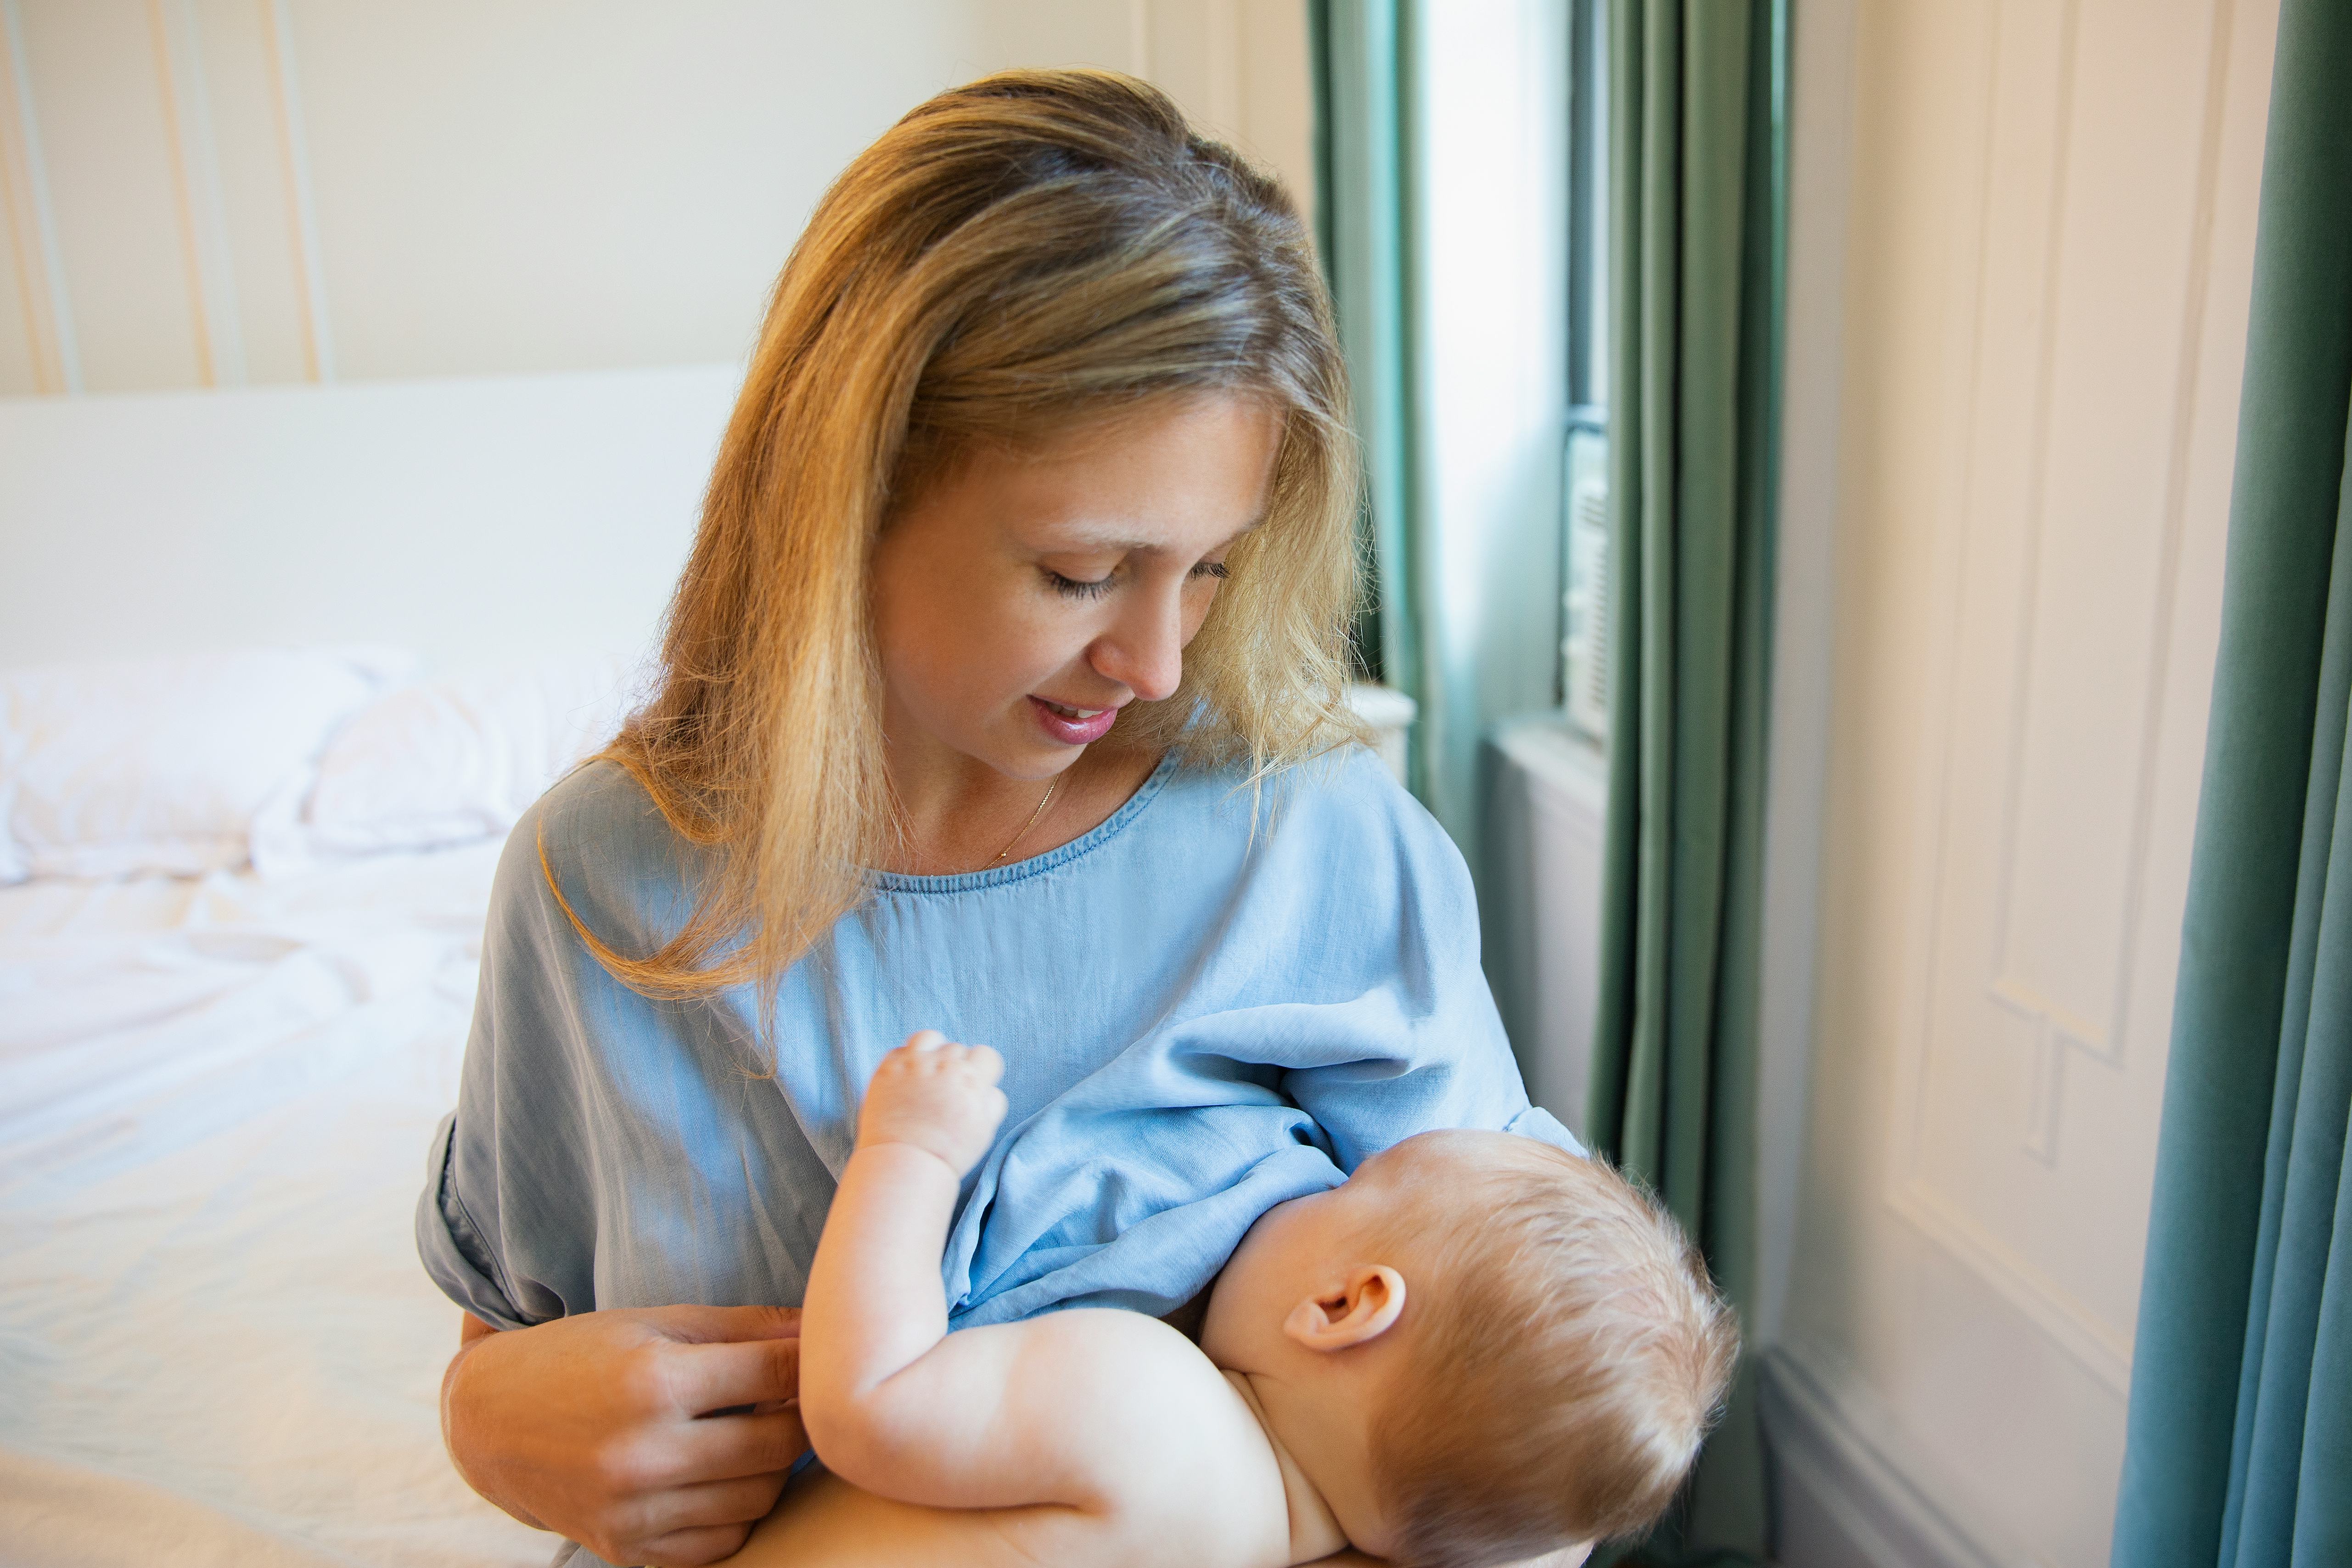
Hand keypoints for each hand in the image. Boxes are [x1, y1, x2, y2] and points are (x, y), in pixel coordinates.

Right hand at [442, 1305, 805, 1567]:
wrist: (489, 1423)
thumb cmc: (579, 1357)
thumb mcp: (654, 1322)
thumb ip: (741, 1326)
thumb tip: (817, 1326)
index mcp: (652, 1382)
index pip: (775, 1374)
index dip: (808, 1361)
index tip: (815, 1355)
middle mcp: (644, 1454)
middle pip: (778, 1445)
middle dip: (799, 1417)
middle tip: (792, 1399)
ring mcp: (634, 1511)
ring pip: (758, 1499)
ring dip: (772, 1467)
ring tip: (757, 1435)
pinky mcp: (626, 1550)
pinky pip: (721, 1543)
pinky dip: (736, 1513)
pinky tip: (722, 1479)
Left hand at [856, 1030, 1007, 1175]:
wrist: (904, 1165)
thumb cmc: (948, 1152)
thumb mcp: (985, 1130)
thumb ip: (992, 1101)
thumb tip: (988, 1086)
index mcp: (970, 1079)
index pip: (985, 1054)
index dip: (983, 1070)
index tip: (974, 1084)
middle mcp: (942, 1065)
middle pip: (957, 1048)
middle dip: (956, 1066)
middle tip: (947, 1090)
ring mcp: (911, 1065)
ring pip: (928, 1038)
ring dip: (931, 1051)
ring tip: (927, 1071)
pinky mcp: (886, 1070)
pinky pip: (899, 1050)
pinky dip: (905, 1061)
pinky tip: (906, 1079)